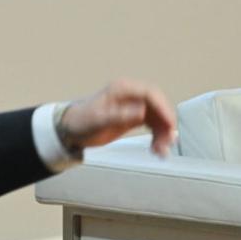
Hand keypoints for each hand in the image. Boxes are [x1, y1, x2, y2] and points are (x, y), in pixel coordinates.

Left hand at [58, 79, 176, 156]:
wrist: (71, 130)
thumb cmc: (81, 121)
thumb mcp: (99, 120)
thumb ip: (120, 116)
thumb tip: (142, 112)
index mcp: (122, 89)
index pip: (150, 94)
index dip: (163, 108)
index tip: (169, 124)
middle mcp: (130, 95)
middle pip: (157, 105)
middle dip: (165, 123)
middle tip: (169, 140)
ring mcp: (133, 106)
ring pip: (157, 117)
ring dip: (162, 133)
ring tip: (161, 150)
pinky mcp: (133, 117)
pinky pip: (152, 125)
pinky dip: (156, 136)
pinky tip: (157, 148)